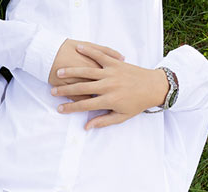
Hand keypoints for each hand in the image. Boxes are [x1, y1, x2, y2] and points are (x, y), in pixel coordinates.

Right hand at [50, 44, 169, 128]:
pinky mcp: (116, 63)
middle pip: (81, 88)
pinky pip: (100, 55)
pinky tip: (78, 48)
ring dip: (71, 71)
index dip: (70, 108)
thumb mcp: (121, 116)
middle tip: (53, 92)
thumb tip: (87, 127)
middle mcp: (108, 86)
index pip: (84, 105)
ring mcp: (111, 73)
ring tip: (59, 72)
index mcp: (109, 100)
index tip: (60, 109)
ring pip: (87, 71)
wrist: (154, 86)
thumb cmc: (137, 103)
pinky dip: (89, 51)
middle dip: (65, 90)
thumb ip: (103, 121)